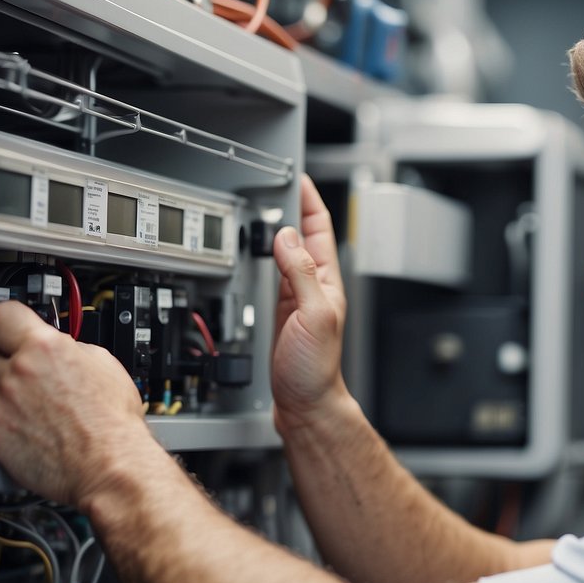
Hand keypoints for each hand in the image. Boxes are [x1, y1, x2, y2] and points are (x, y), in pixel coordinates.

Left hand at [0, 300, 157, 505]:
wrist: (109, 464)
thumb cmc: (113, 422)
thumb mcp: (104, 364)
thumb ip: (70, 348)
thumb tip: (59, 346)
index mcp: (45, 348)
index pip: (0, 315)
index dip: (2, 320)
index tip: (5, 326)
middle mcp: (17, 372)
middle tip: (14, 369)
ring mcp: (1, 405)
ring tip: (27, 404)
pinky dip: (4, 422)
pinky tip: (28, 427)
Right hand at [271, 174, 349, 431]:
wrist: (306, 405)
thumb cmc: (316, 369)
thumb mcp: (314, 314)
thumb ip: (301, 274)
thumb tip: (287, 238)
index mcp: (327, 281)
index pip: (319, 229)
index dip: (309, 201)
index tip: (297, 177)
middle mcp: (313, 287)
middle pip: (301, 237)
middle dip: (290, 208)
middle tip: (274, 185)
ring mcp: (295, 299)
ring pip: (284, 254)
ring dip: (275, 231)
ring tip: (263, 209)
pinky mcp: (279, 313)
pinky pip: (271, 276)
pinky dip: (263, 258)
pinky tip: (256, 252)